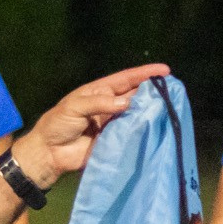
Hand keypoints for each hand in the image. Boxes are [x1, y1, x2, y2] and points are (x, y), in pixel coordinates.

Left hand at [11, 63, 171, 185]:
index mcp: (100, 92)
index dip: (145, 74)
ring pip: (137, 114)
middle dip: (153, 91)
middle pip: (136, 95)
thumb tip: (126, 103)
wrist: (49, 153)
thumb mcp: (75, 106)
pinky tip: (156, 126)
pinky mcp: (115, 140)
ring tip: (169, 107)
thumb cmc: (57, 124)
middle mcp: (110, 105)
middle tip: (173, 90)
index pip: (126, 79)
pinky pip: (132, 134)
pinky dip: (143, 130)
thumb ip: (99, 103)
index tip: (165, 70)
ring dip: (151, 110)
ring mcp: (114, 123)